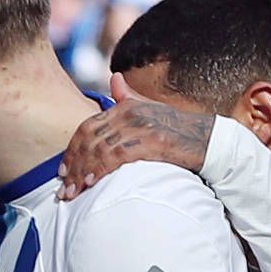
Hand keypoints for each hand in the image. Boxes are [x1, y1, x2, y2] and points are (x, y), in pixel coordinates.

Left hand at [60, 93, 212, 198]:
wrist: (207, 138)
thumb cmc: (177, 128)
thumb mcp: (150, 108)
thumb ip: (127, 97)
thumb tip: (114, 79)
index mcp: (125, 107)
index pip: (88, 127)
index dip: (72, 149)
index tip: (64, 171)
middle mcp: (129, 113)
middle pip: (90, 140)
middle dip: (73, 166)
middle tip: (64, 189)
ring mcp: (140, 127)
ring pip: (100, 150)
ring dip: (83, 173)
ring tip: (73, 192)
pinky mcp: (151, 142)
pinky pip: (117, 156)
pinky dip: (101, 169)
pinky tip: (92, 182)